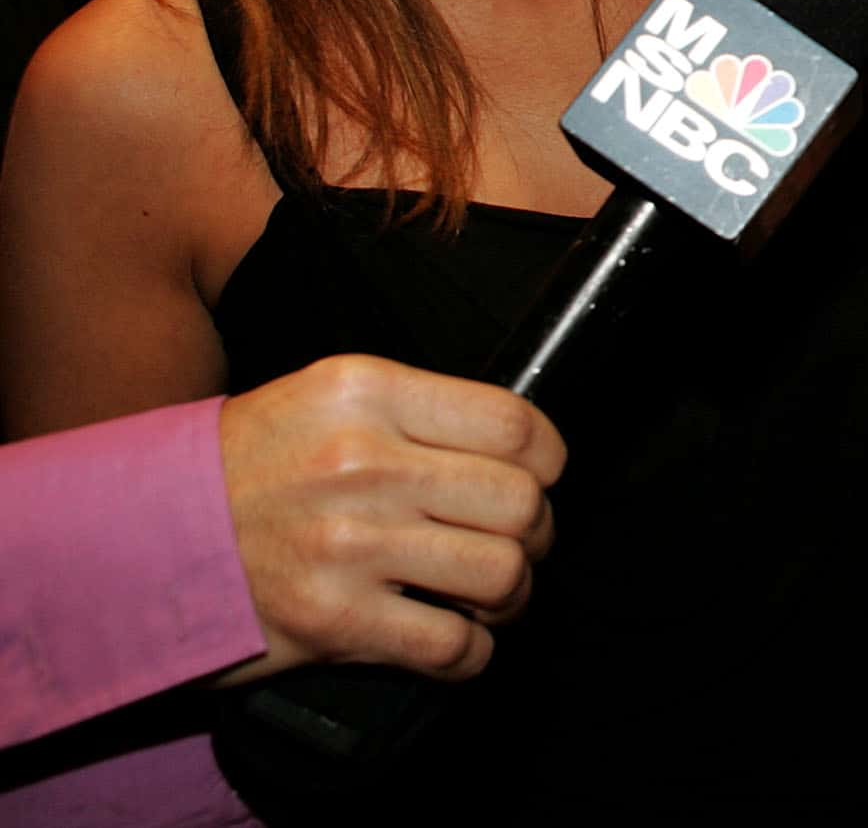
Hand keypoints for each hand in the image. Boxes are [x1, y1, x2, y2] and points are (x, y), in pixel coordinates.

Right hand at [214, 354, 565, 685]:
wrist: (140, 536)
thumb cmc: (245, 465)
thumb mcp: (325, 397)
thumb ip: (418, 410)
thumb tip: (517, 445)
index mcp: (367, 395)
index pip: (512, 423)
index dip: (547, 458)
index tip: (542, 476)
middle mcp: (362, 464)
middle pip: (520, 503)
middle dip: (538, 530)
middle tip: (523, 541)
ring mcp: (348, 545)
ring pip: (500, 574)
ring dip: (513, 593)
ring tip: (494, 591)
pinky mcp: (333, 621)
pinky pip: (451, 644)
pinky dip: (473, 652)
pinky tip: (460, 639)